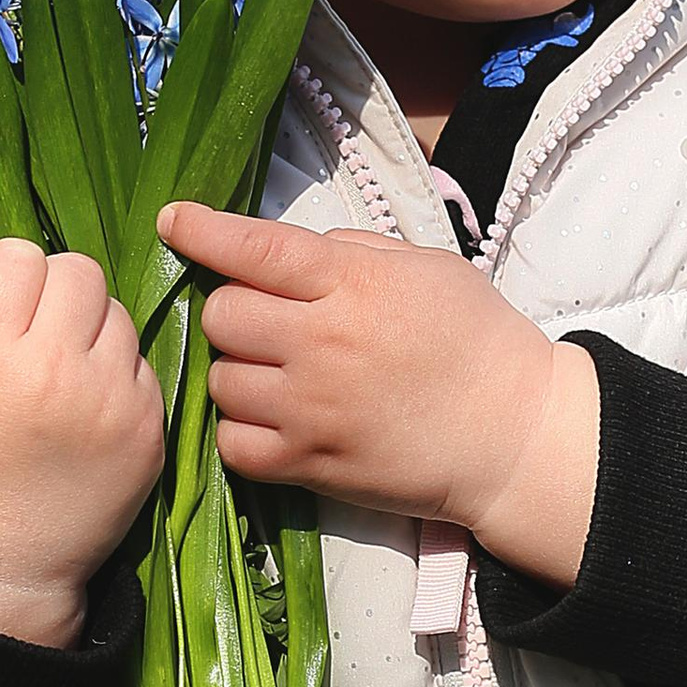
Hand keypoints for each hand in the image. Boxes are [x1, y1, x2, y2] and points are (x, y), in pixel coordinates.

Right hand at [0, 242, 164, 645]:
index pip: (17, 254)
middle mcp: (57, 371)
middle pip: (77, 269)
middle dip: (48, 291)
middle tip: (25, 336)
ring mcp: (112, 402)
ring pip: (115, 311)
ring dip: (85, 328)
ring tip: (53, 375)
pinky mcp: (148, 429)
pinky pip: (139, 362)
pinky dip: (111, 373)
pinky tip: (79, 411)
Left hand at [156, 202, 600, 588]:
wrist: (514, 435)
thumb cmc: (477, 339)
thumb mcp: (426, 267)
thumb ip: (352, 251)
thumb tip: (288, 257)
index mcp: (352, 284)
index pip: (254, 249)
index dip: (203, 231)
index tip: (172, 221)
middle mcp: (322, 343)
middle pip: (221, 314)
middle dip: (234, 309)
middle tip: (268, 319)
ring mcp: (311, 409)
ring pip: (220, 379)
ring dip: (238, 370)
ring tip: (277, 373)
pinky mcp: (310, 465)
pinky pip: (233, 443)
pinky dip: (242, 429)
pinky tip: (273, 419)